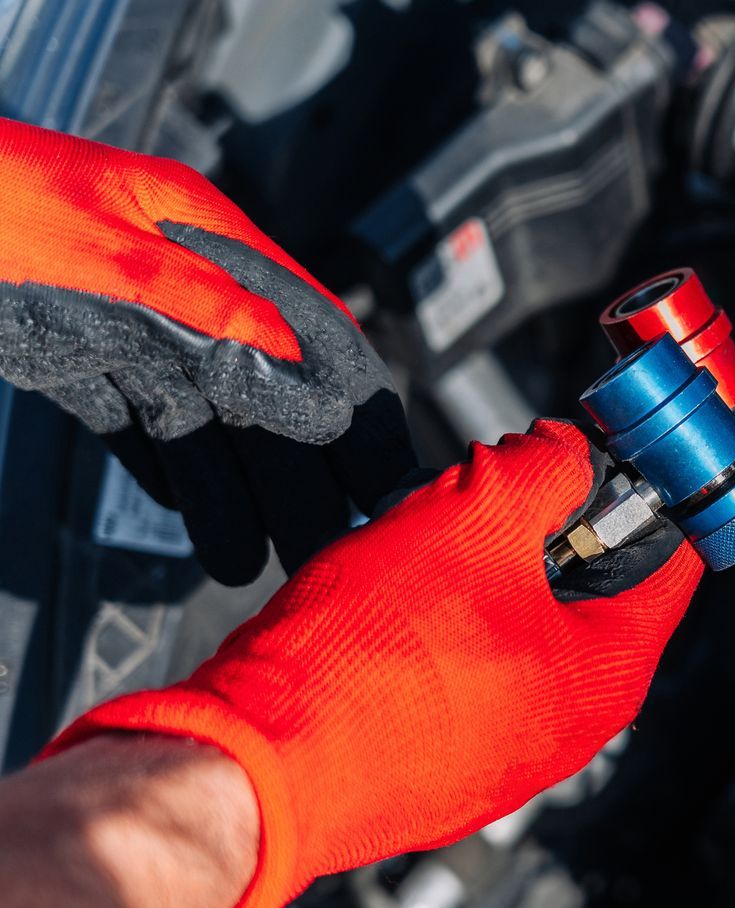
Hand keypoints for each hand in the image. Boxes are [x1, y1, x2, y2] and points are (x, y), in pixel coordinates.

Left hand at [0, 118, 414, 583]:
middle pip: (259, 386)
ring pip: (196, 414)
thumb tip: (282, 347)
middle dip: (291, 469)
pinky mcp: (70, 345)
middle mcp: (178, 280)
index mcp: (202, 237)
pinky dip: (159, 463)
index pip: (308, 329)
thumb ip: (190, 296)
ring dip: (223, 487)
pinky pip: (131, 415)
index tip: (379, 480)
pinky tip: (182, 507)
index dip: (350, 406)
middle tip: (315, 544)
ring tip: (240, 558)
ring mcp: (123, 314)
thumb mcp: (90, 245)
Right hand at [39, 420, 703, 907]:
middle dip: (537, 529)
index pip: (673, 562)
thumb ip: (541, 472)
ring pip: (515, 628)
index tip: (605, 452)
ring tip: (415, 546)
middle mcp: (569, 730)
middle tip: (481, 494)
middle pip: (588, 591)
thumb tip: (564, 455)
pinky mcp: (438, 768)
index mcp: (607, 676)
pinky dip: (434, 627)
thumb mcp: (472, 520)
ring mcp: (503, 758)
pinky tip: (381, 607)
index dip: (642, 489)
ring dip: (475, 573)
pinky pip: (460, 674)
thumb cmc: (365, 664)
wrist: (252, 768)